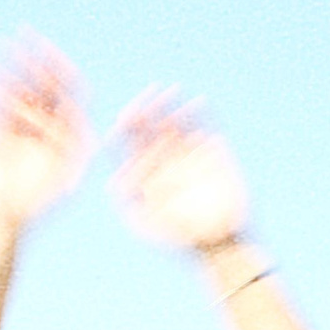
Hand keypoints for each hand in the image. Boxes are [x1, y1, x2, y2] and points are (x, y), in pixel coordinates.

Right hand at [0, 31, 91, 230]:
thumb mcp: (65, 184)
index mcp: (65, 126)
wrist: (1, 214)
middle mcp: (42, 118)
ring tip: (7, 42)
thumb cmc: (37, 204)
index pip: (68, 89)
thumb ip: (79, 162)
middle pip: (43, 80)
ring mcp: (17, 118)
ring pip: (17, 84)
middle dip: (37, 56)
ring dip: (13, 62)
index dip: (63, 69)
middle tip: (28, 32)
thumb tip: (95, 142)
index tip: (57, 56)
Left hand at [111, 88, 251, 251]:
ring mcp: (184, 150)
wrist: (217, 239)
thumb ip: (130, 205)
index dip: (126, 124)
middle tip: (151, 92)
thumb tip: (112, 182)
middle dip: (148, 108)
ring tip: (174, 90)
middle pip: (149, 125)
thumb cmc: (180, 238)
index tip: (128, 114)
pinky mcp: (209, 149)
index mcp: (142, 169)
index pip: (128, 140)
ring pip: (174, 120)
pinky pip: (203, 126)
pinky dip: (200, 112)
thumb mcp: (149, 226)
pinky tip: (200, 101)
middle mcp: (160, 155)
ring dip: (171, 104)